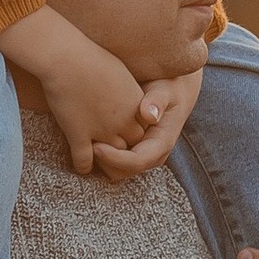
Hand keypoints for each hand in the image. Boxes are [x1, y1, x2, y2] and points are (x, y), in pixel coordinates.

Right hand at [0, 2, 144, 174]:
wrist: (67, 58)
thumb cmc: (91, 56)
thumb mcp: (120, 69)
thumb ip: (126, 86)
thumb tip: (124, 88)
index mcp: (136, 105)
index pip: (144, 128)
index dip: (133, 131)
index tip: (125, 130)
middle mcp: (123, 122)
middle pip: (131, 146)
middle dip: (124, 148)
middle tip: (116, 149)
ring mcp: (102, 132)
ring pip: (111, 157)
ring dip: (106, 159)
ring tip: (101, 159)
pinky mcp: (79, 136)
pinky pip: (84, 161)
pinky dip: (83, 166)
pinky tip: (82, 167)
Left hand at [93, 62, 203, 184]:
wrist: (174, 88)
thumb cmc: (169, 87)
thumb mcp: (166, 90)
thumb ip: (157, 101)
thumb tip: (150, 116)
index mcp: (161, 144)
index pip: (136, 162)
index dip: (114, 158)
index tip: (94, 146)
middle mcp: (152, 155)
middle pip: (123, 172)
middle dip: (103, 162)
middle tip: (85, 143)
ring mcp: (142, 156)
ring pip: (116, 171)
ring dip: (100, 161)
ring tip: (85, 140)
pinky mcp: (132, 152)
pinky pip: (113, 163)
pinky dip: (101, 156)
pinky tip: (89, 138)